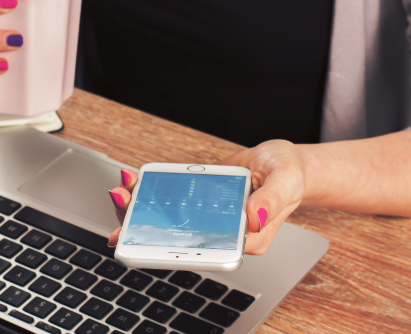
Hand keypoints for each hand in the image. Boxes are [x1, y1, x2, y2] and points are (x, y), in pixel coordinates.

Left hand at [107, 140, 306, 254]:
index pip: (202, 249)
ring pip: (171, 219)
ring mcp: (211, 218)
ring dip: (143, 206)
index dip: (169, 247)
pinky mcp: (202, 202)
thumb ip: (272, 199)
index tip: (141, 235)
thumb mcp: (285, 180)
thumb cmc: (289, 173)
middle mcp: (224, 233)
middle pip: (178, 237)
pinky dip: (154, 193)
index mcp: (245, 239)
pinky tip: (137, 182)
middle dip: (143, 222)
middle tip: (121, 199)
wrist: (284, 162)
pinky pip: (175, 201)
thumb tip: (253, 216)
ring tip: (122, 189)